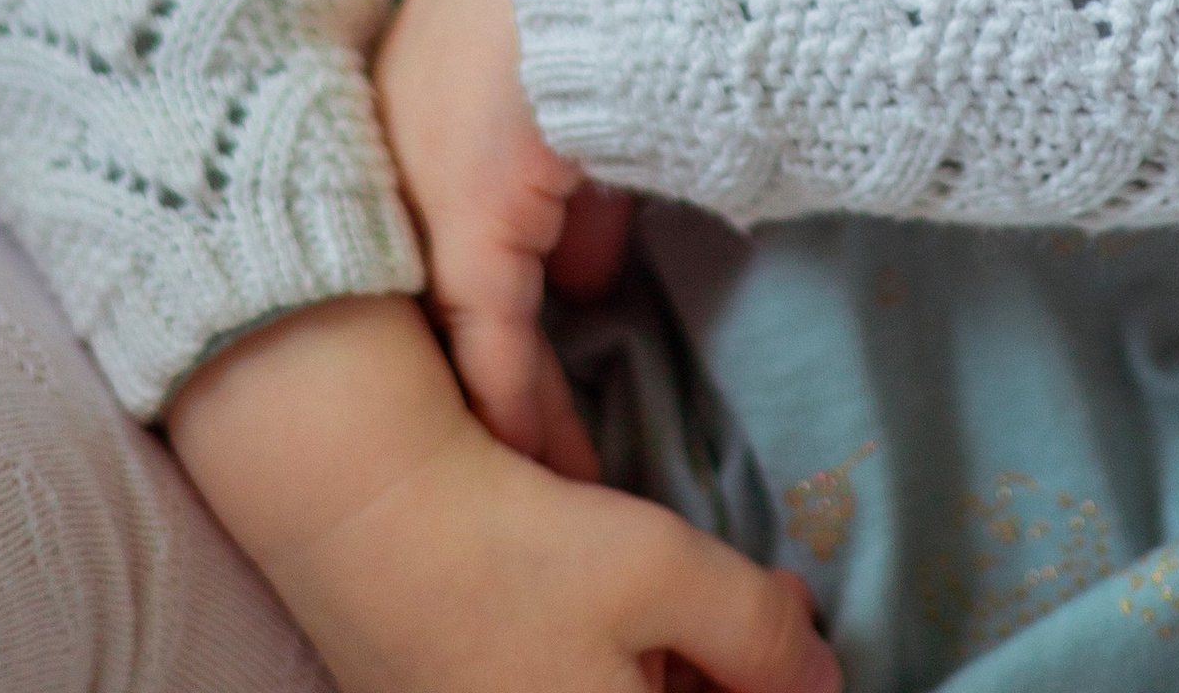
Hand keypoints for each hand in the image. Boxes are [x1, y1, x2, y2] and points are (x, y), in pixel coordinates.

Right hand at [171, 293, 836, 692]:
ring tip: (687, 595)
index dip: (769, 685)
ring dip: (663, 663)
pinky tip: (612, 601)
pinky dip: (602, 656)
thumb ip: (758, 637)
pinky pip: (560, 686)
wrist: (353, 503)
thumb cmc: (514, 543)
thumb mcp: (661, 573)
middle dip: (721, 674)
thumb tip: (825, 682)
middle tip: (767, 609)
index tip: (797, 643)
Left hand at [375, 0, 631, 477]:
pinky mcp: (471, 213)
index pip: (419, 249)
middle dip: (465, 391)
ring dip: (500, 413)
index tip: (494, 407)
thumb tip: (583, 274)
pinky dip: (519, 404)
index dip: (462, 336)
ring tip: (540, 489)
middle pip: (416, 302)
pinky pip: (490, 335)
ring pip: (449, 334)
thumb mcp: (573, 81)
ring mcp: (423, 182)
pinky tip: (551, 461)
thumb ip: (566, 180)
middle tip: (496, 479)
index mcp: (411, 109)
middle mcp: (393, 151)